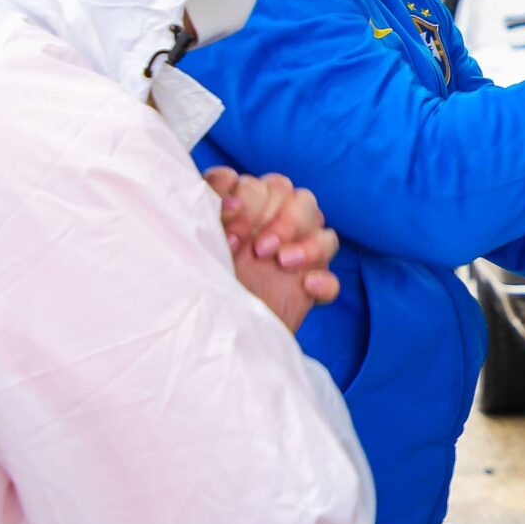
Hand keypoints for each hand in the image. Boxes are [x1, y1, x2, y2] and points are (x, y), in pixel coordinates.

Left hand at [206, 166, 340, 334]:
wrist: (201, 337)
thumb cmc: (193, 284)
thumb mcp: (193, 240)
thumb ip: (208, 208)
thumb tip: (232, 202)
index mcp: (242, 214)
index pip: (260, 185)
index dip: (249, 200)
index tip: (231, 233)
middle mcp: (270, 231)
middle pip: (299, 199)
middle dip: (282, 219)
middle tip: (258, 249)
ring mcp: (292, 260)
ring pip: (324, 232)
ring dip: (308, 243)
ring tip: (282, 262)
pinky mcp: (305, 292)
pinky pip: (332, 280)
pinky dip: (324, 280)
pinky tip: (306, 286)